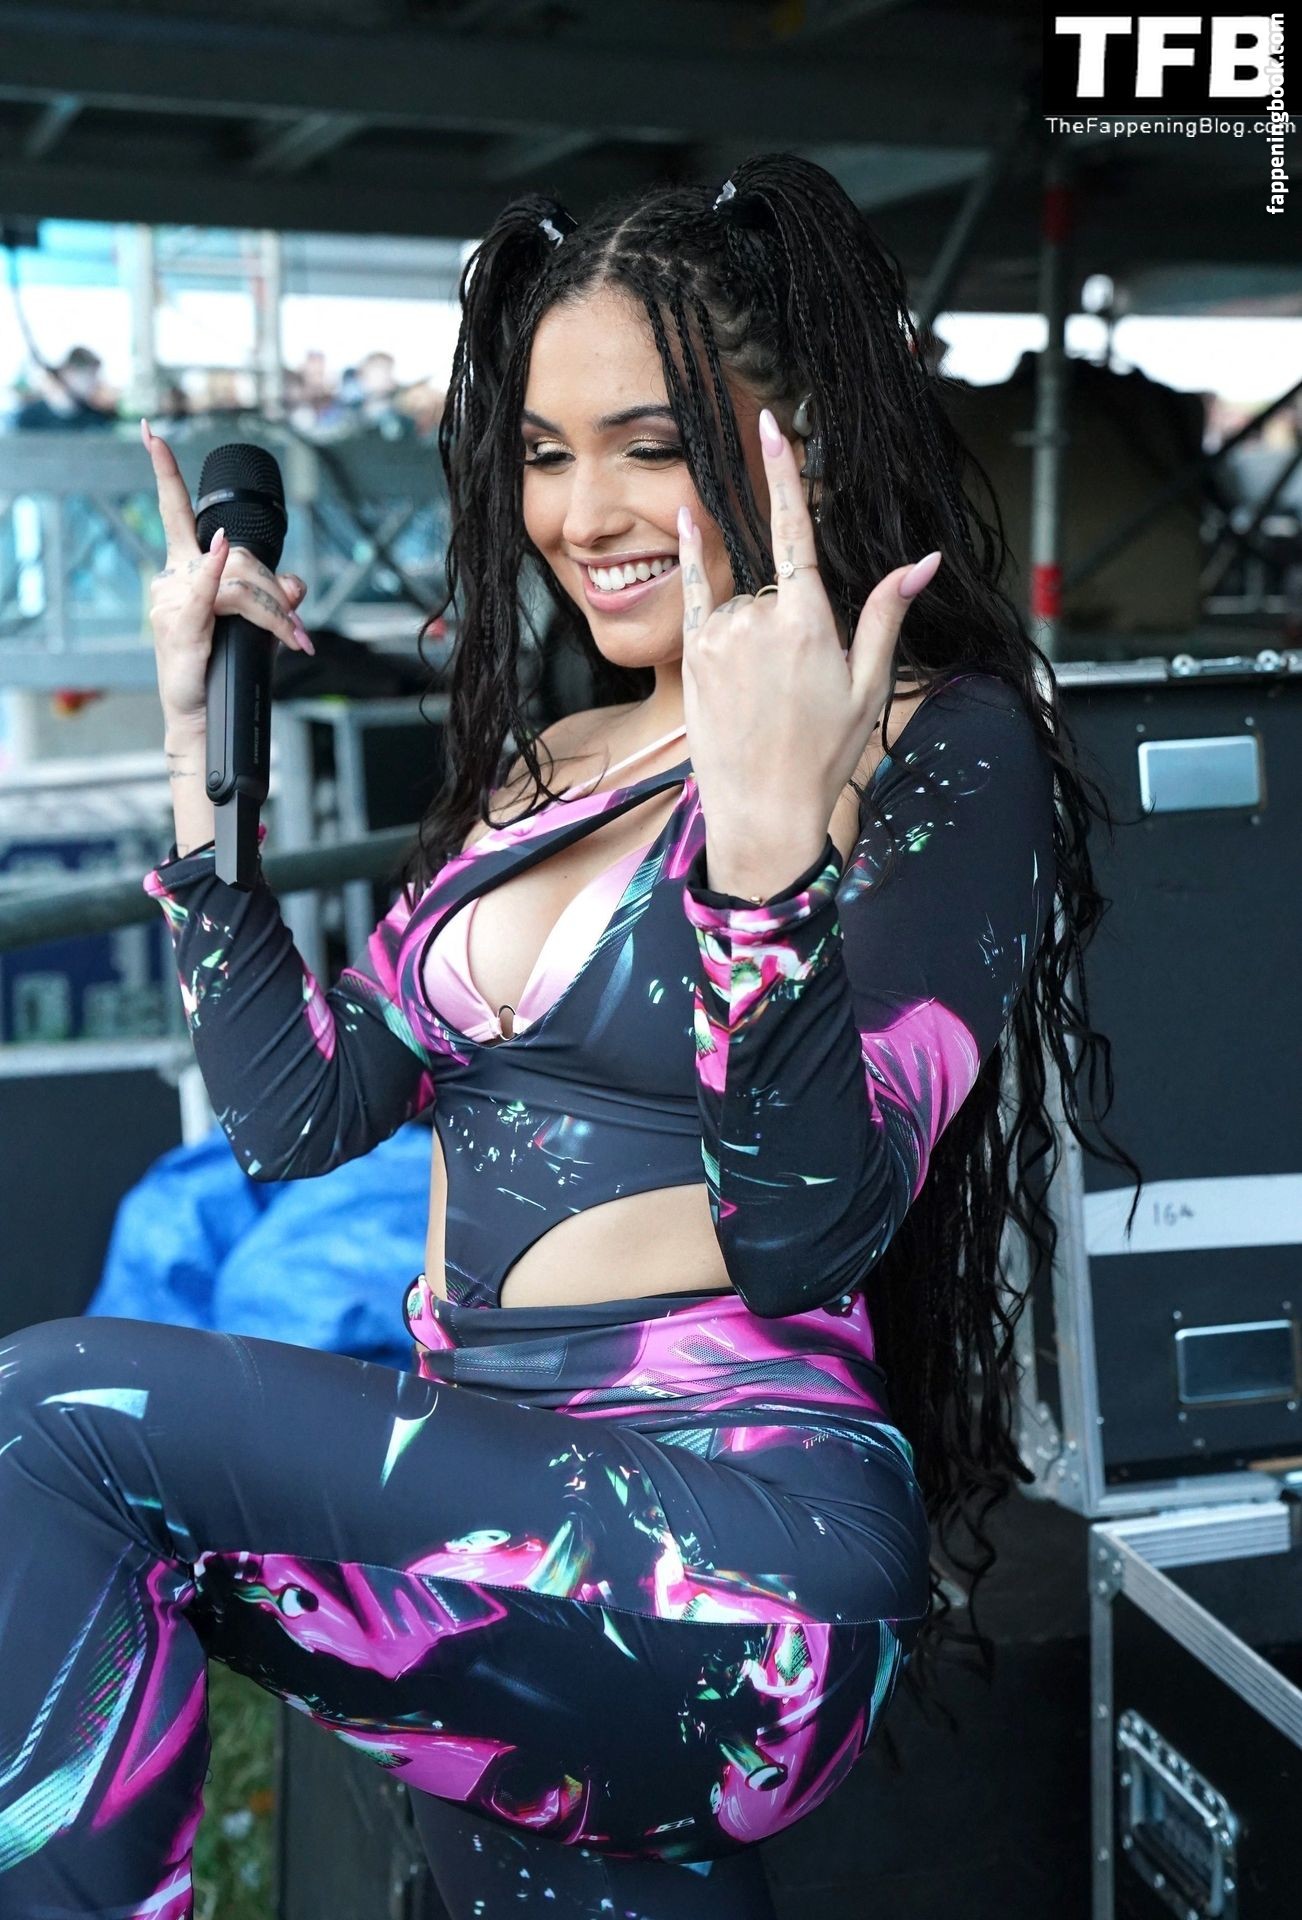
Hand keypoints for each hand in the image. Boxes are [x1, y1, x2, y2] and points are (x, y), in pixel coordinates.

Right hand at [142, 417, 313, 732]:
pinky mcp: (179, 626)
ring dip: (274, 610)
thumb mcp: (253, 628)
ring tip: (295, 638)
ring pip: (236, 581)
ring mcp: (171, 602)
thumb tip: (296, 583)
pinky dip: (213, 571)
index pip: (174, 513)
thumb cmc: (220, 671)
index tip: (149, 432)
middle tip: (298, 629)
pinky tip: (220, 550)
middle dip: (274, 590)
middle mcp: (171, 580)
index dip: (164, 472)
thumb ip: (272, 599)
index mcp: (182, 572)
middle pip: (235, 556)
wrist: (205, 718)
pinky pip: (204, 593)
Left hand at [677, 406, 940, 889]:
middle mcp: (759, 619)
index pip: (797, 531)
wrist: (764, 811)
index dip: (785, 474)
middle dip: (795, 618)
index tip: (773, 426)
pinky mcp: (693, 654)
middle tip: (799, 688)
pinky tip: (685, 516)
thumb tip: (925, 560)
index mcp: (810, 622)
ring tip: (767, 695)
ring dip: (760, 631)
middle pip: (781, 586)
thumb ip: (887, 615)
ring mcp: (720, 634)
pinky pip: (693, 590)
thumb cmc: (824, 754)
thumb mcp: (870, 685)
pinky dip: (691, 552)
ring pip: (747, 603)